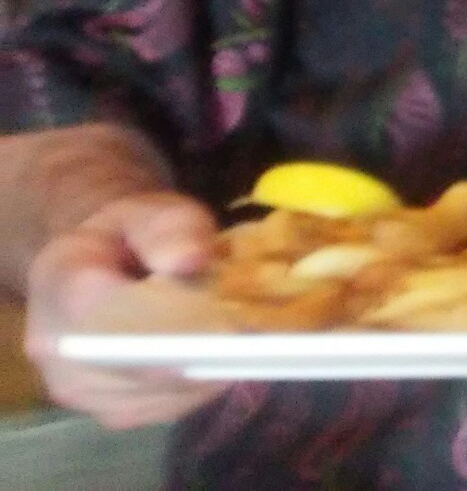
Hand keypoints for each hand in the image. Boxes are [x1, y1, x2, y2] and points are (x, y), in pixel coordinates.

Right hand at [24, 191, 220, 427]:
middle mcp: (56, 347)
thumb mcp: (150, 210)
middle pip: (137, 365)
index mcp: (57, 281)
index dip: (168, 324)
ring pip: (160, 392)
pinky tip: (221, 355)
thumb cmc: (130, 234)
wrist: (98, 265)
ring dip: (206, 368)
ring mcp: (79, 388)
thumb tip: (190, 260)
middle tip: (253, 330)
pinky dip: (202, 383)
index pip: (106, 314)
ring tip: (238, 335)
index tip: (225, 324)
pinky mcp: (111, 412)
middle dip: (200, 349)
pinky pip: (168, 406)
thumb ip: (169, 228)